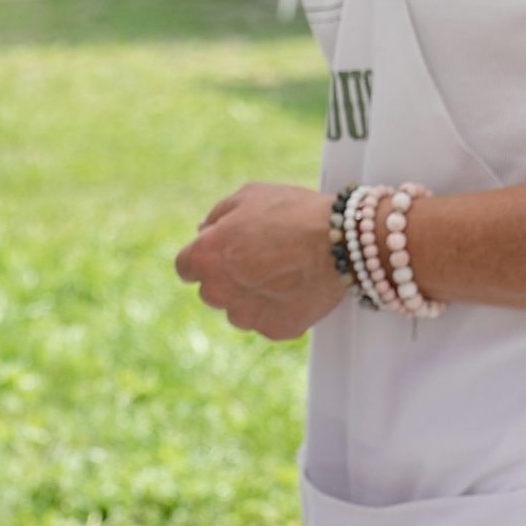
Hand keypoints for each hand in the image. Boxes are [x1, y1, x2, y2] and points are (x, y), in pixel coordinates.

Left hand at [173, 182, 343, 339]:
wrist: (339, 241)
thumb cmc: (293, 213)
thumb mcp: (249, 196)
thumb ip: (217, 215)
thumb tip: (203, 229)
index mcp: (204, 256)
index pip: (186, 267)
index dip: (206, 257)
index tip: (225, 252)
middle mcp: (217, 291)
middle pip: (212, 291)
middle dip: (229, 277)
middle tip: (261, 259)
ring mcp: (246, 315)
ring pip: (239, 310)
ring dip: (252, 296)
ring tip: (283, 273)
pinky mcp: (273, 330)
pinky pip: (268, 321)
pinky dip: (278, 309)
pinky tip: (296, 288)